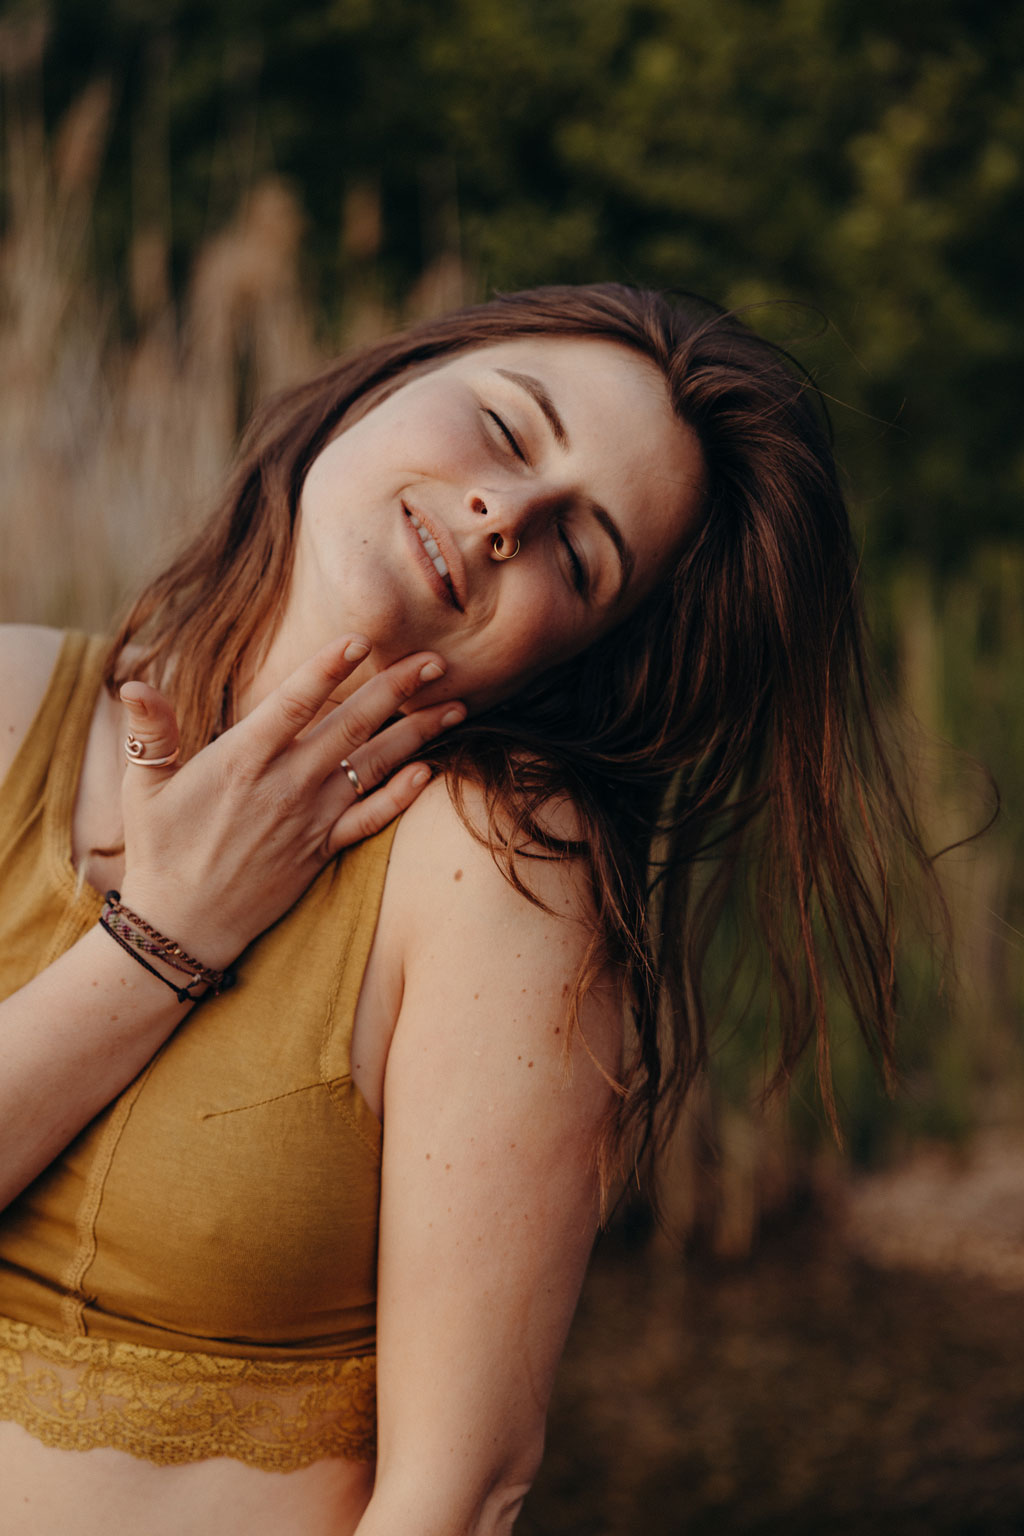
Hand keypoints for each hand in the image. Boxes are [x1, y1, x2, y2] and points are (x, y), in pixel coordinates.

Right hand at [116, 636, 464, 966]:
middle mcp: (285, 784)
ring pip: (372, 766)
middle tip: (437, 661)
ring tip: (455, 707)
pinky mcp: (322, 850)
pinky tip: (430, 774)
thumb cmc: (161, 849)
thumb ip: (150, 731)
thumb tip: (133, 682)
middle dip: (397, 690)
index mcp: (242, 759)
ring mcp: (310, 818)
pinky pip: (370, 820)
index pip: (294, 702)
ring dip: (416, 734)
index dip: (329, 669)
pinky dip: (401, 797)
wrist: (183, 926)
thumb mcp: (144, 786)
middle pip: (351, 726)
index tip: (363, 640)